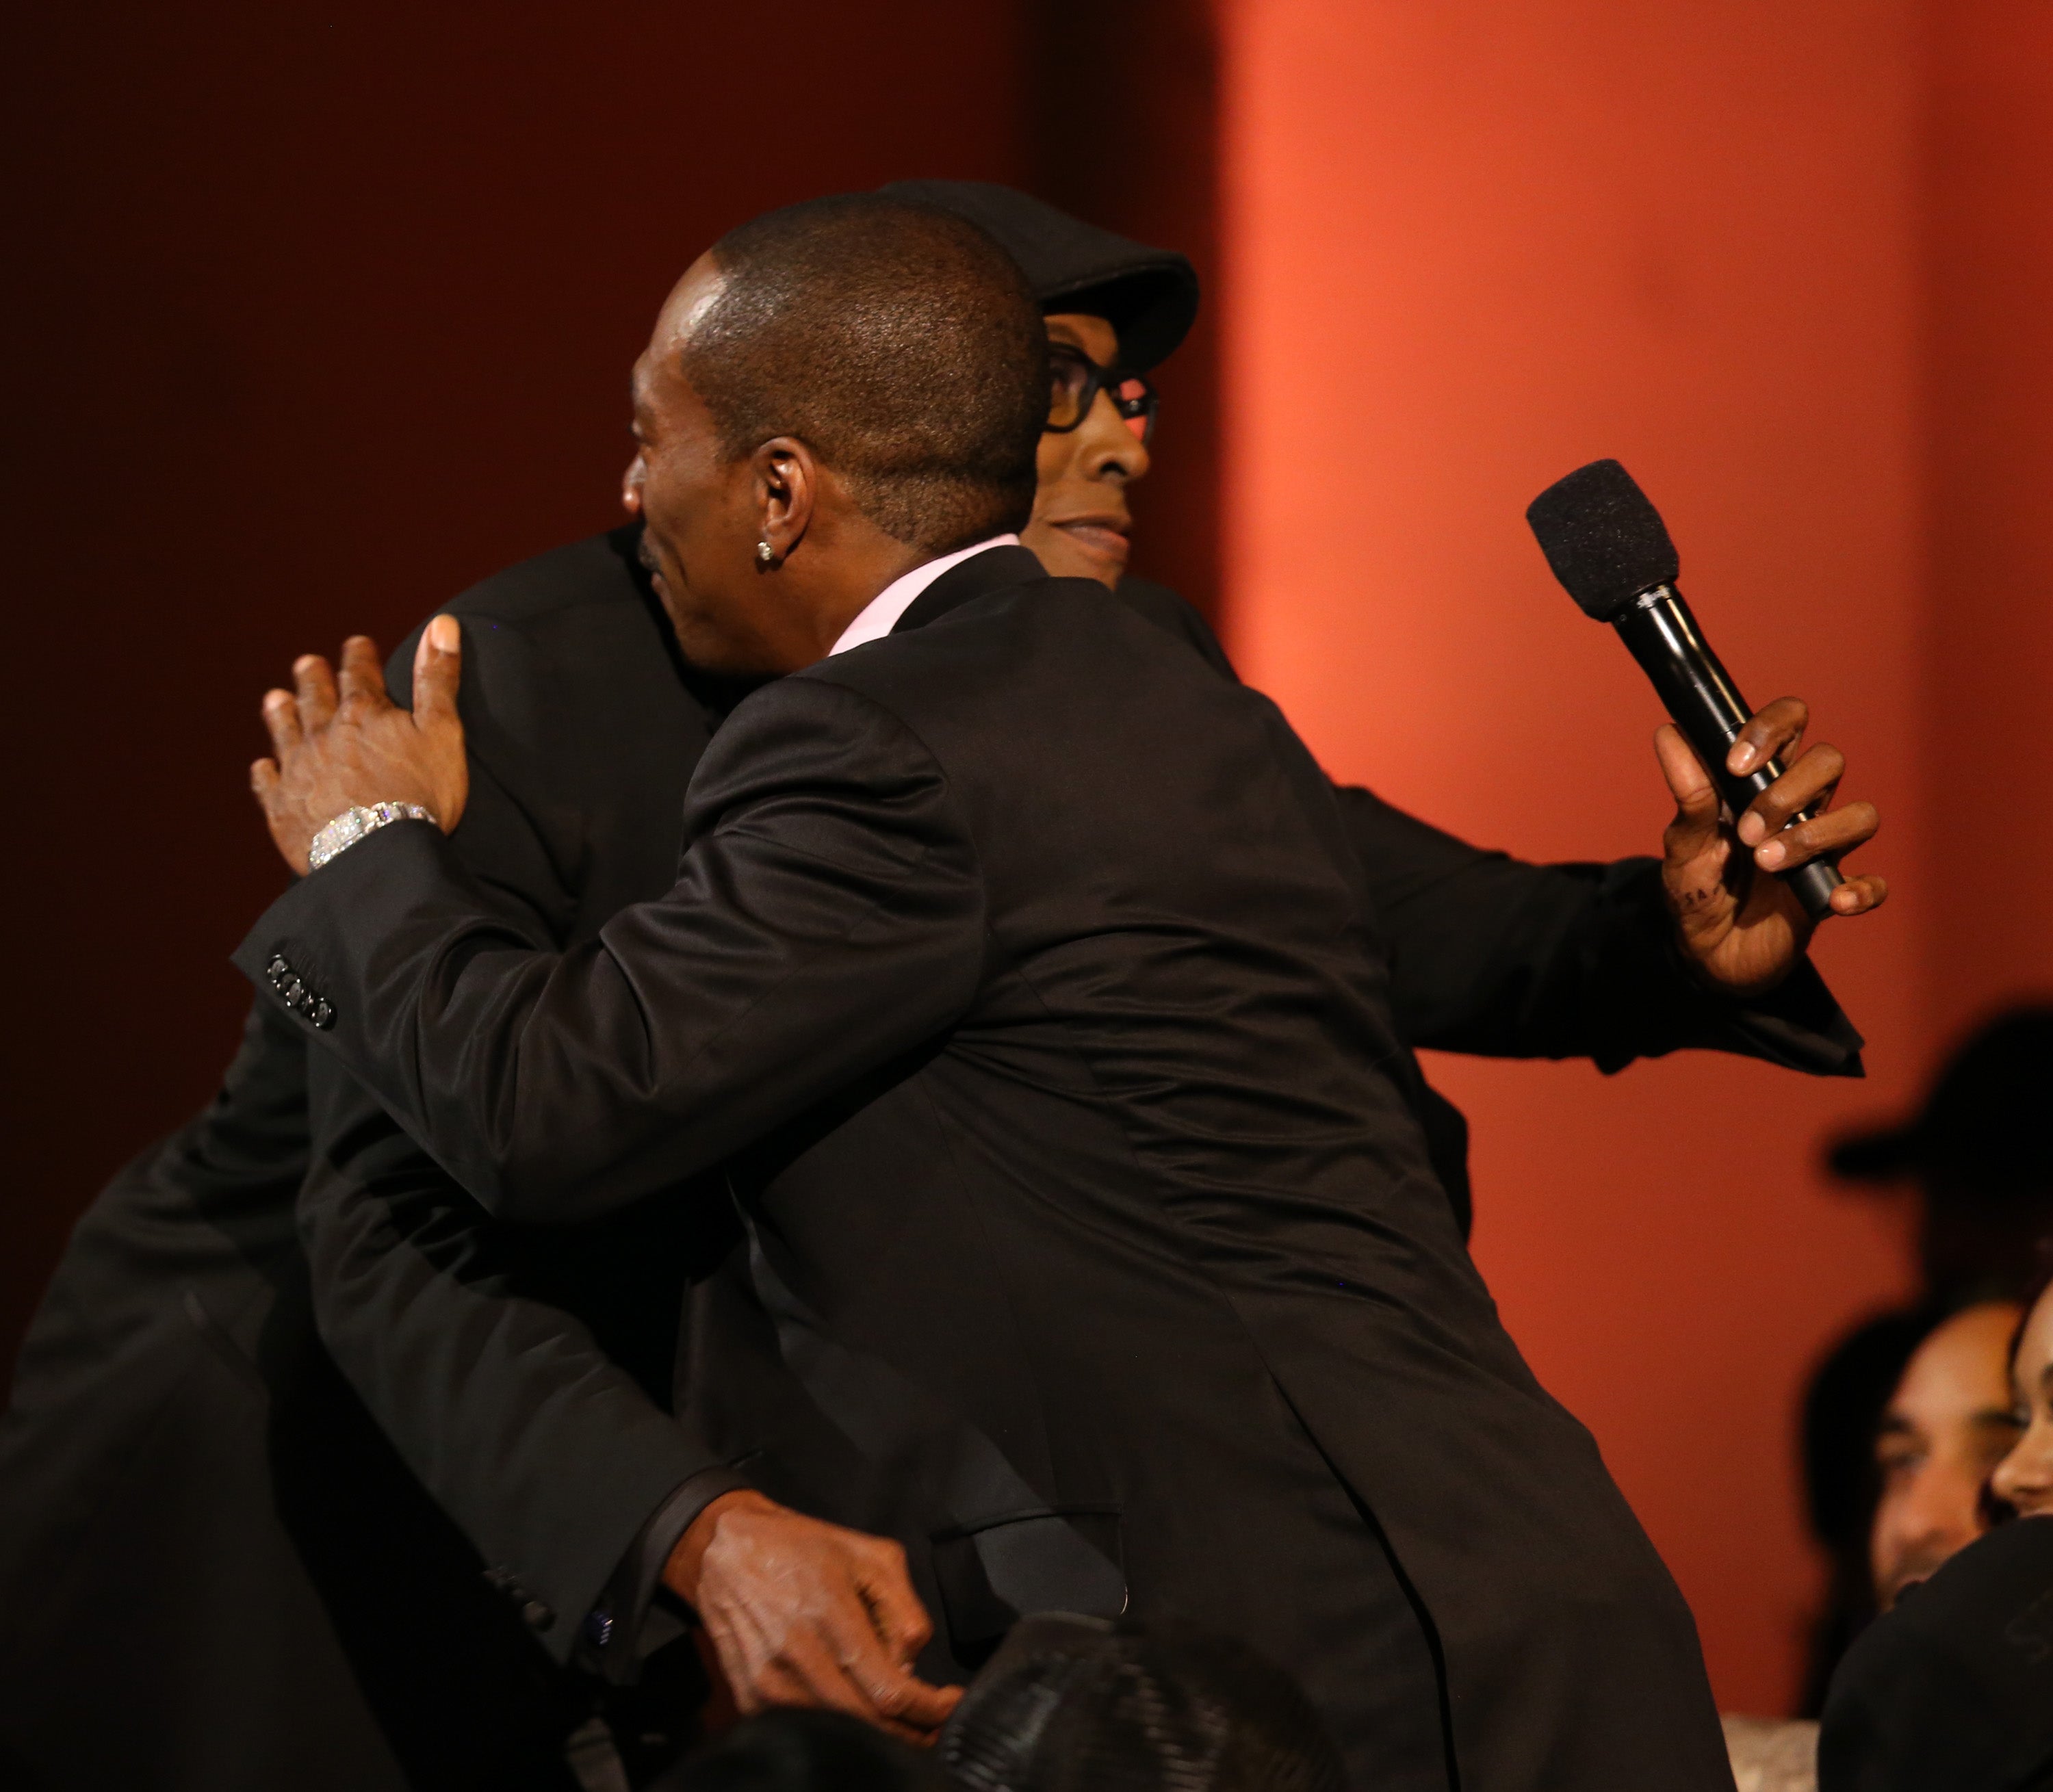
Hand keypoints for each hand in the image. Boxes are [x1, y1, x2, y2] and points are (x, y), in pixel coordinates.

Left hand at [250, 620, 467, 873]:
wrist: (377, 853)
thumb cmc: (420, 794)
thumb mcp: (442, 731)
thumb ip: (438, 679)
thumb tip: (443, 624)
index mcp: (363, 713)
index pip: (359, 673)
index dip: (358, 656)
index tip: (356, 643)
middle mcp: (323, 734)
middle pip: (315, 697)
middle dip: (313, 677)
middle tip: (306, 663)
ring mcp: (298, 769)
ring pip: (285, 731)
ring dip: (281, 713)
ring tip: (275, 698)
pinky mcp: (283, 807)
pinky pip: (268, 784)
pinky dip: (265, 773)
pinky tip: (262, 767)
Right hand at [665, 1490, 960, 1742]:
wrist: (725, 1551)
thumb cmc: (802, 1548)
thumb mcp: (869, 1555)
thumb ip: (903, 1607)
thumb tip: (911, 1664)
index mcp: (830, 1613)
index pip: (889, 1691)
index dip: (929, 1709)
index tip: (951, 1705)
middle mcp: (798, 1654)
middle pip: (868, 1723)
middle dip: (911, 1729)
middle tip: (933, 1720)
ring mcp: (770, 1683)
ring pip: (837, 1730)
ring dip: (876, 1730)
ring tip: (895, 1710)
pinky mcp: (751, 1698)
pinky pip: (804, 1726)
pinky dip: (836, 1724)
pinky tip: (850, 1702)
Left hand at [1657, 696, 1885, 996]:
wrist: (1705, 954)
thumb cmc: (1697, 888)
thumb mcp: (1683, 845)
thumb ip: (1687, 795)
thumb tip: (1669, 733)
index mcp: (1761, 781)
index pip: (1790, 723)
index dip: (1771, 730)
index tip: (1736, 765)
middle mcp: (1800, 806)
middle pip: (1829, 761)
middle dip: (1788, 791)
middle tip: (1747, 831)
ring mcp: (1822, 849)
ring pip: (1860, 813)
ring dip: (1815, 835)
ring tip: (1767, 863)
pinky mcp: (1834, 891)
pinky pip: (1875, 883)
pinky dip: (1862, 889)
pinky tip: (1832, 899)